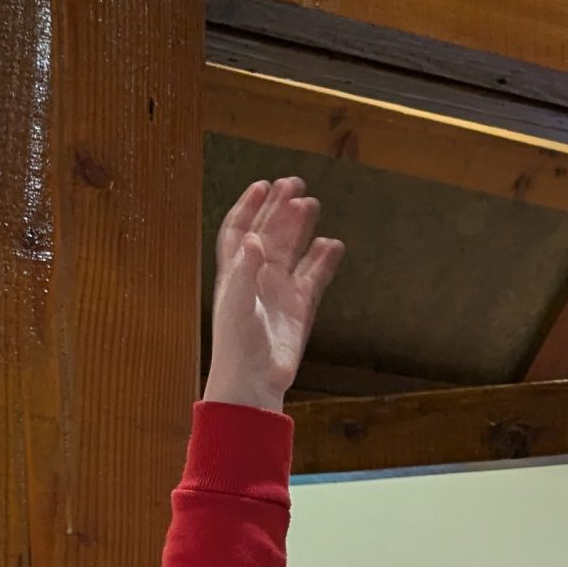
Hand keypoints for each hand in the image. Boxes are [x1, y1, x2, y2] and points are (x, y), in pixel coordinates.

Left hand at [203, 176, 344, 412]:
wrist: (254, 383)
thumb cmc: (237, 346)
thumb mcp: (236, 306)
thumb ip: (244, 271)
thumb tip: (254, 237)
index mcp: (235, 273)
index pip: (239, 230)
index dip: (248, 206)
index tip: (263, 185)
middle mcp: (257, 277)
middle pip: (268, 232)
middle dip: (279, 208)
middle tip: (294, 183)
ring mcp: (280, 291)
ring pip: (292, 250)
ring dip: (300, 227)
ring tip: (311, 203)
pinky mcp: (300, 308)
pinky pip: (315, 276)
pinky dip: (324, 259)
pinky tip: (333, 244)